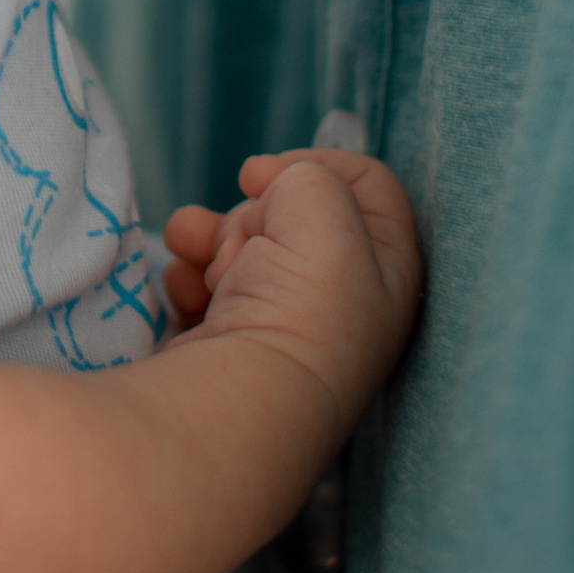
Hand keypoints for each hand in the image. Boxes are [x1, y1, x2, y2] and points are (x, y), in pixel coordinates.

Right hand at [162, 150, 423, 429]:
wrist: (238, 408)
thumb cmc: (300, 310)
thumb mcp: (324, 210)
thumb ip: (309, 175)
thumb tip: (275, 192)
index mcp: (388, 268)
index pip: (367, 183)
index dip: (315, 164)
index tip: (261, 177)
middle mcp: (342, 297)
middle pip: (293, 211)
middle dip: (253, 214)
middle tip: (242, 244)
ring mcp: (284, 321)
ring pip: (241, 242)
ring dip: (212, 240)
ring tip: (203, 269)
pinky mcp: (232, 341)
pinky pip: (206, 283)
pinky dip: (189, 278)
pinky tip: (185, 293)